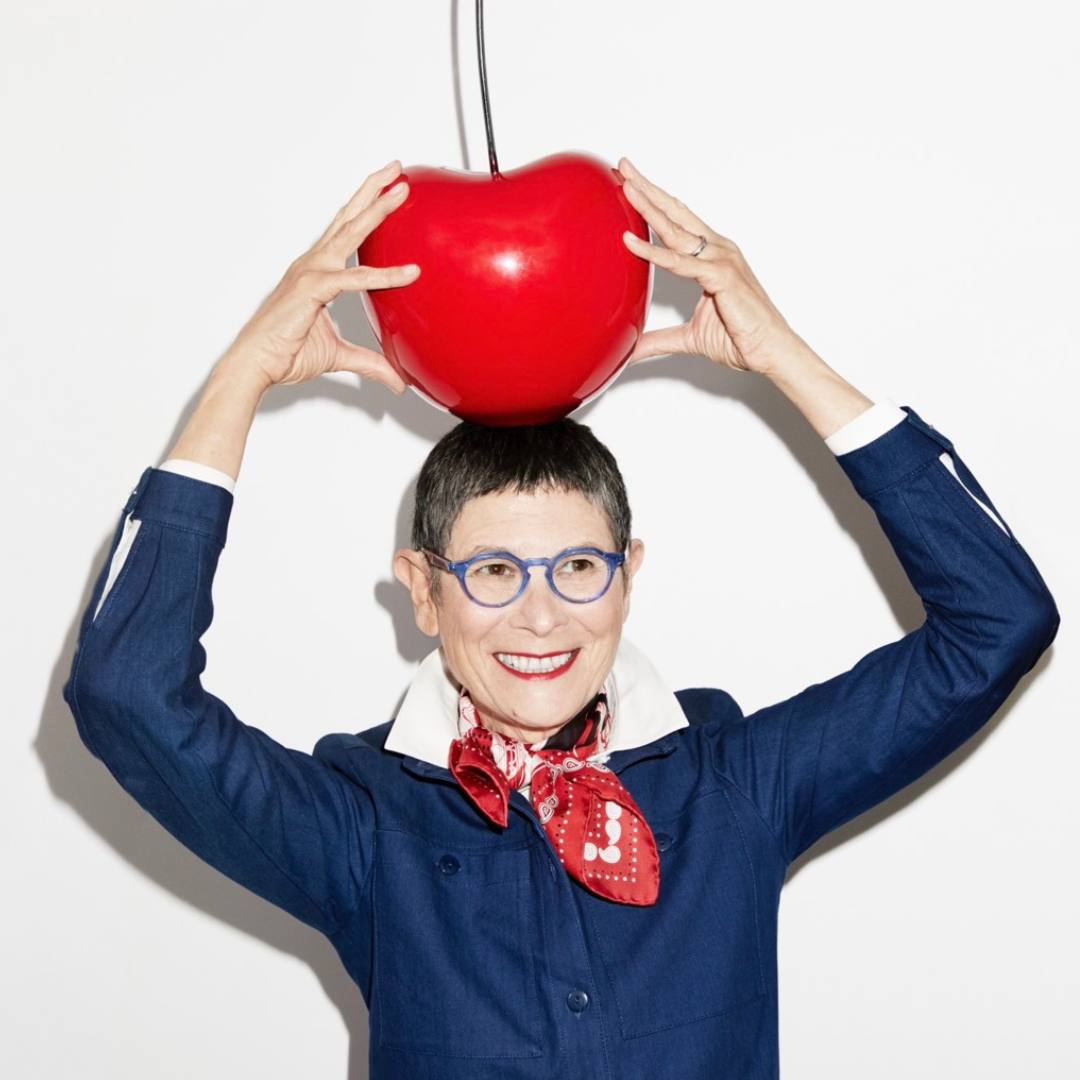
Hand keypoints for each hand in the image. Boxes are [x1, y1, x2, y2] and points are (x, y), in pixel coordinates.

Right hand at [229, 161, 419, 391]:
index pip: (345, 231)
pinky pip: (354, 279)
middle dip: (372, 190)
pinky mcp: (312, 289)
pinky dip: (383, 275)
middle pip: (347, 218)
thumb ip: (371, 363)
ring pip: (350, 233)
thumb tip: (397, 380)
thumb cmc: (285, 353)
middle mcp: (312, 264)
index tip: (386, 189)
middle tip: (396, 169)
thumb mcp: (339, 356)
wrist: (256, 365)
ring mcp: (311, 272)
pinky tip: (410, 273)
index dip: (365, 208)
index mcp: (316, 271)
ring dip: (376, 209)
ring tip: (399, 189)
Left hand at [618, 158, 801, 376]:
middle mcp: (718, 251)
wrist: (770, 351)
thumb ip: (659, 339)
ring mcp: (721, 260)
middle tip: (624, 167)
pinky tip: (631, 242)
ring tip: (626, 188)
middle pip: (675, 213)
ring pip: (676, 230)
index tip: (632, 184)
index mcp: (713, 256)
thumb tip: (633, 349)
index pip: (678, 222)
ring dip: (649, 207)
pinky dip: (653, 252)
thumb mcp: (689, 337)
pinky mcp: (722, 276)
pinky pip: (680, 262)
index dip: (655, 202)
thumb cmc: (740, 338)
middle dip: (648, 189)